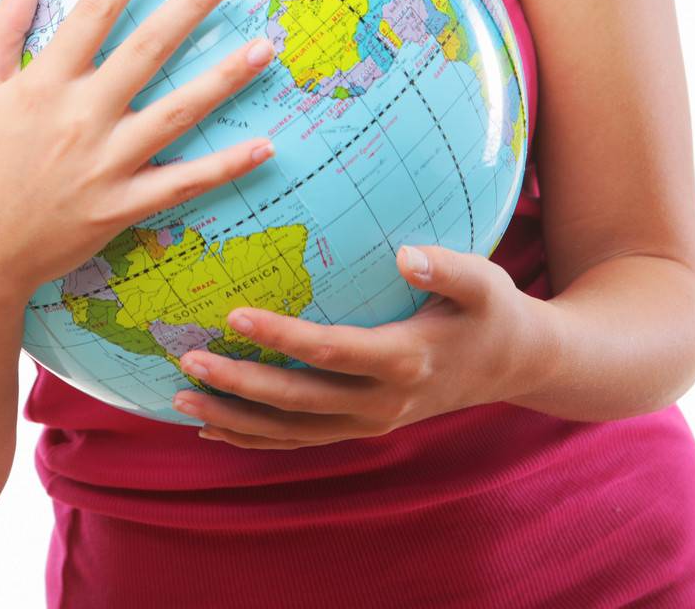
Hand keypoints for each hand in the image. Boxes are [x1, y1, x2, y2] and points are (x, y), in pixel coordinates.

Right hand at [0, 0, 277, 300]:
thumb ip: (1, 27)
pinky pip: (182, 183)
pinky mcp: (122, 207)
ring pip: (178, 112)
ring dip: (225, 78)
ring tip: (266, 47)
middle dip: (192, 5)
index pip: (96, 9)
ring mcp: (107, 164)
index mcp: (45, 82)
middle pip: (148, 49)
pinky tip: (265, 147)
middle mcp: (82, 116)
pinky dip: (225, 167)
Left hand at [171, 243, 549, 447]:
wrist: (513, 365)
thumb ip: (446, 267)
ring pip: (292, 431)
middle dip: (240, 386)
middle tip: (189, 363)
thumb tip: (406, 253)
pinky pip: (300, 442)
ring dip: (235, 420)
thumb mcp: (483, 282)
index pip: (331, 350)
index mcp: (405, 359)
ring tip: (181, 400)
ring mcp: (370, 422)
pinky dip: (255, 440)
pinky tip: (212, 431)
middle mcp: (383, 402)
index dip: (281, 337)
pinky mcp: (361, 428)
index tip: (235, 315)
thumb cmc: (492, 311)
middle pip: (299, 401)